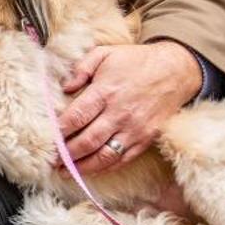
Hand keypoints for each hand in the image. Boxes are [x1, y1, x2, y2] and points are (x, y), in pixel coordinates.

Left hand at [55, 42, 201, 178]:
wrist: (177, 70)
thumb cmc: (136, 61)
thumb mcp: (105, 54)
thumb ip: (81, 68)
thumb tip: (65, 87)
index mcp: (106, 92)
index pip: (77, 117)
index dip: (59, 132)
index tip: (46, 140)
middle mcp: (120, 114)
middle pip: (87, 141)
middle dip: (66, 154)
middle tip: (51, 160)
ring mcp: (134, 129)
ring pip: (104, 155)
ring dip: (82, 167)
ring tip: (65, 171)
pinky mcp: (146, 139)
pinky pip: (122, 159)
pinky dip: (105, 168)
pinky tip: (90, 170)